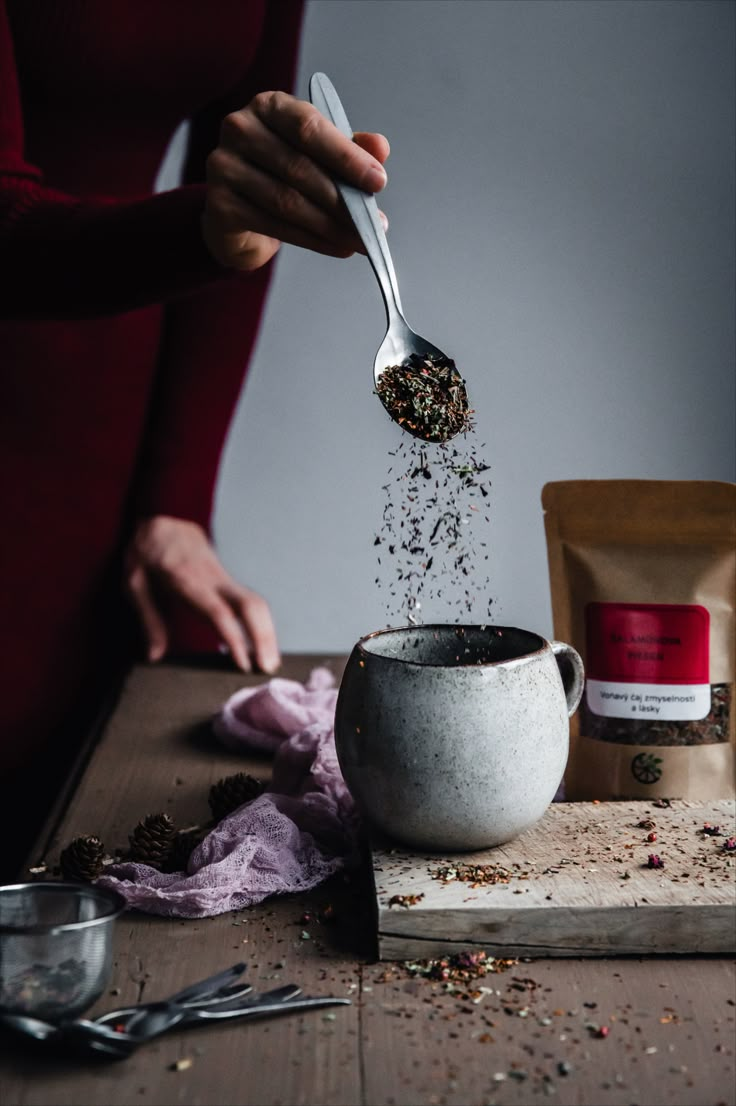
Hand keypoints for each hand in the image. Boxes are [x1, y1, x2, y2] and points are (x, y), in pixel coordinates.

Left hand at [125, 516, 279, 673]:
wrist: (164, 516)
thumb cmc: (146, 550)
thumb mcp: (134, 582)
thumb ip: (148, 619)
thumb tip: (154, 656)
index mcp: (188, 580)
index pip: (219, 612)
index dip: (234, 638)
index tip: (243, 664)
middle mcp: (213, 579)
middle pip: (251, 605)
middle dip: (264, 636)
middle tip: (268, 669)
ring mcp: (224, 578)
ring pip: (257, 603)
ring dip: (268, 632)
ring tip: (270, 664)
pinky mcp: (228, 580)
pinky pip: (252, 602)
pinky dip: (262, 624)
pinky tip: (263, 646)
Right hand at [202, 89, 389, 270]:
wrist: (239, 211)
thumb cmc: (284, 173)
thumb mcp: (320, 154)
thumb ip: (349, 148)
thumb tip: (380, 147)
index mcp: (269, 106)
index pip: (309, 127)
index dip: (346, 156)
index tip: (378, 181)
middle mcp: (240, 128)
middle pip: (299, 168)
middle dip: (343, 200)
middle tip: (375, 223)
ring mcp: (224, 166)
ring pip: (288, 201)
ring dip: (331, 226)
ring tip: (361, 240)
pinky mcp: (220, 205)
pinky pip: (275, 225)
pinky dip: (313, 240)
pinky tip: (338, 247)